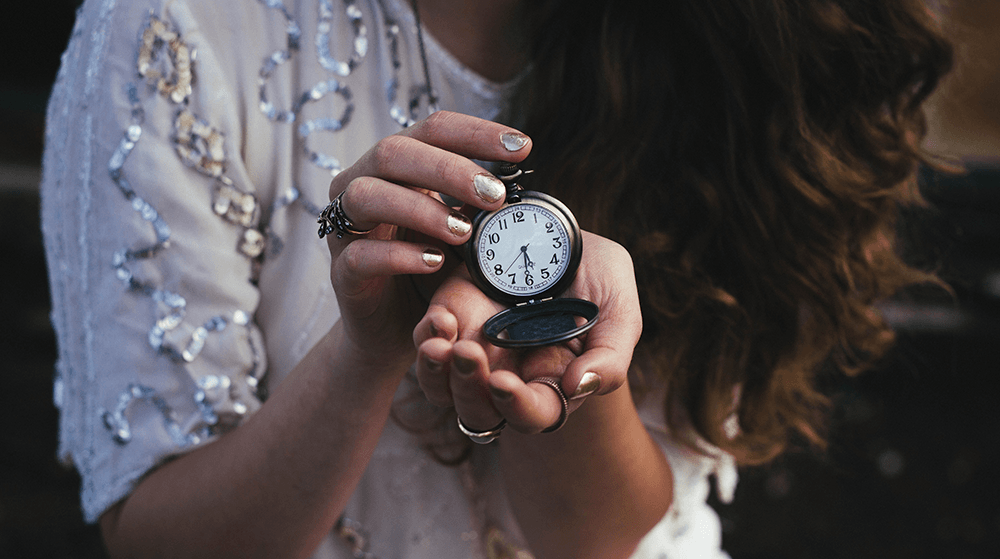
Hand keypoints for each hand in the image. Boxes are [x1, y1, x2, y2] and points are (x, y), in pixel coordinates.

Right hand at [325, 111, 530, 371]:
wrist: (397, 330)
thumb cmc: (431, 269)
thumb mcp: (462, 230)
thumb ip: (479, 205)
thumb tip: (522, 183)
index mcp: (397, 166)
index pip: (432, 129)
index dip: (475, 133)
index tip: (523, 148)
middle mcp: (363, 184)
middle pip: (393, 151)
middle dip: (449, 169)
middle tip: (496, 195)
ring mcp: (346, 227)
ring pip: (367, 195)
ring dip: (421, 208)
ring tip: (464, 232)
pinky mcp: (342, 271)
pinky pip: (360, 254)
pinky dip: (400, 255)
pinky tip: (435, 261)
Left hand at [412, 231, 641, 432]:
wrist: (557, 232)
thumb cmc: (596, 278)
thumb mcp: (619, 310)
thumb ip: (611, 356)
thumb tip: (581, 386)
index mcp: (553, 383)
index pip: (534, 415)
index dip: (518, 407)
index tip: (504, 382)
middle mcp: (510, 375)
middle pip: (479, 412)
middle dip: (468, 390)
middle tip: (466, 353)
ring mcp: (475, 350)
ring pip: (442, 389)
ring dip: (436, 374)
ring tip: (441, 345)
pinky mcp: (450, 320)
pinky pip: (425, 343)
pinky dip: (425, 337)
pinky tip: (440, 318)